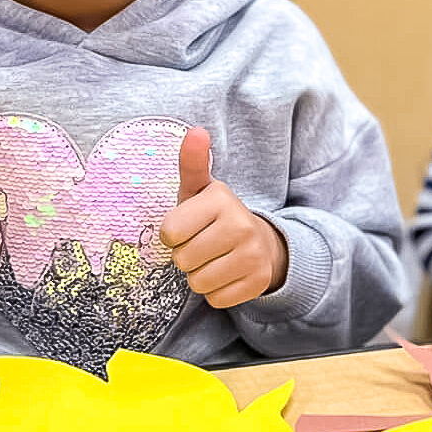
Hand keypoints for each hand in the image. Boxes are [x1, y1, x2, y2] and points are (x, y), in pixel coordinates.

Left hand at [159, 127, 288, 307]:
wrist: (263, 243)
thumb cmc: (217, 217)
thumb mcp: (201, 190)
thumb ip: (192, 163)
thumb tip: (196, 131)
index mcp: (221, 199)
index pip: (169, 233)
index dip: (173, 234)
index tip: (189, 227)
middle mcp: (241, 225)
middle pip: (182, 260)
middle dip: (186, 257)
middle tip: (203, 245)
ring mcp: (253, 255)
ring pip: (198, 283)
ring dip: (200, 276)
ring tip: (215, 259)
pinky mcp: (258, 282)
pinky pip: (216, 300)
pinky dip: (217, 291)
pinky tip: (228, 274)